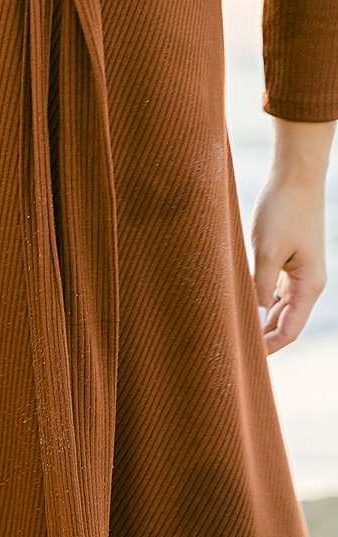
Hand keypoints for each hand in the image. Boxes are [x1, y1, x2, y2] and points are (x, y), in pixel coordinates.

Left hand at [251, 118, 332, 352]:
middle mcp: (307, 284)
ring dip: (258, 321)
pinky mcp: (288, 261)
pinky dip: (257, 302)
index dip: (267, 348)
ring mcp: (298, 273)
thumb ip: (259, 288)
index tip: (241, 359)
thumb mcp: (266, 252)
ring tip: (228, 331)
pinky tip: (236, 307)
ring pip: (277, 308)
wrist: (295, 176)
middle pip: (284, 323)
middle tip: (227, 350)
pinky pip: (272, 291)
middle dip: (260, 338)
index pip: (289, 330)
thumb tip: (252, 320)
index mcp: (308, 286)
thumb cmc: (282, 211)